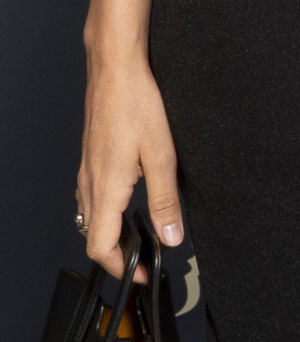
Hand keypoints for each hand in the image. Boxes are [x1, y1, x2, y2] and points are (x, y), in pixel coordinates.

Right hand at [79, 55, 183, 276]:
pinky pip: (92, 193)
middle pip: (94, 235)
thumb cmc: (135, 102)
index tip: (141, 274)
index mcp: (105, 189)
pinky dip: (108, 207)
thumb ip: (165, 199)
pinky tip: (128, 193)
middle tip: (144, 255)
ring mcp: (87, 168)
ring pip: (91, 214)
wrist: (115, 67)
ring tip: (139, 231)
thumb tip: (170, 237)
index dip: (120, 268)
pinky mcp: (91, 154)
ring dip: (112, 230)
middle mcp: (90, 183)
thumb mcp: (161, 154)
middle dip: (118, 252)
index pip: (100, 248)